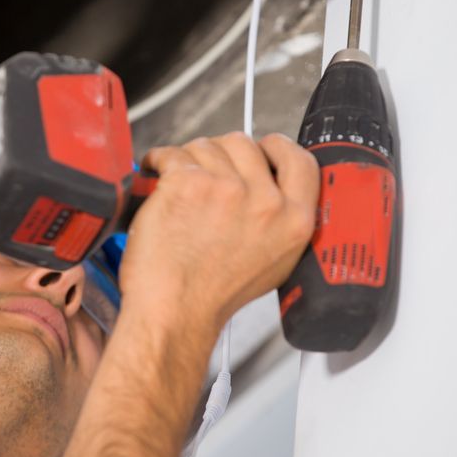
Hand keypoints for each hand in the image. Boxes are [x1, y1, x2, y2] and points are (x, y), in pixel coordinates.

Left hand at [119, 132, 319, 341]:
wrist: (175, 312)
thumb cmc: (214, 295)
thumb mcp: (275, 262)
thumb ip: (281, 220)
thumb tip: (268, 185)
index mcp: (294, 220)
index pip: (300, 160)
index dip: (277, 147)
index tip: (261, 147)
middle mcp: (266, 201)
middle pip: (244, 143)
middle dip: (220, 154)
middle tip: (204, 175)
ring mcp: (227, 188)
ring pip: (206, 145)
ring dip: (188, 160)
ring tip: (178, 188)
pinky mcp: (189, 183)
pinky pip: (172, 153)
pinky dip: (158, 161)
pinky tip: (156, 178)